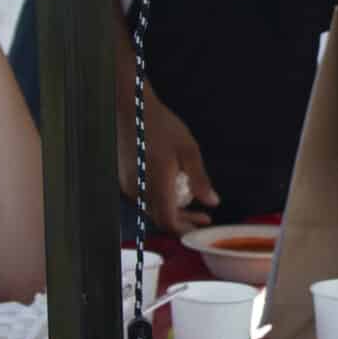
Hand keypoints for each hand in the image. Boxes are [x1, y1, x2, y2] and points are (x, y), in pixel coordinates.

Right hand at [121, 84, 217, 234]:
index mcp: (157, 184)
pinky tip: (173, 191)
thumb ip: (200, 179)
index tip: (200, 226)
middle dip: (182, 222)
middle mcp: (140, 189)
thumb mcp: (188, 150)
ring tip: (191, 205)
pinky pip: (143, 198)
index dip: (184, 228)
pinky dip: (159, 200)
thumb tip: (212, 201)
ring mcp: (130, 185)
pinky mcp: (125, 179)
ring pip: (151, 209)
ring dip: (171, 211)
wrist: (132, 110)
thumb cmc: (161, 126)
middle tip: (202, 218)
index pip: (168, 220)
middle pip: (160, 218)